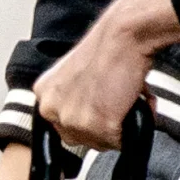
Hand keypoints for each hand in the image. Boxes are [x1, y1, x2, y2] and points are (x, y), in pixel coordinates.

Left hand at [33, 0, 179, 148]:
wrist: (123, 37)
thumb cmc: (107, 49)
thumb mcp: (75, 76)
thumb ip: (74, 98)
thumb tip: (89, 117)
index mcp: (44, 94)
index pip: (60, 126)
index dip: (87, 120)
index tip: (101, 110)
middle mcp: (51, 108)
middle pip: (79, 138)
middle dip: (103, 126)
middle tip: (118, 104)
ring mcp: (73, 118)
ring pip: (100, 142)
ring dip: (120, 126)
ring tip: (127, 99)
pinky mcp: (98, 125)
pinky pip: (119, 141)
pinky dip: (134, 126)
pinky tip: (135, 102)